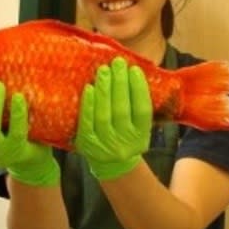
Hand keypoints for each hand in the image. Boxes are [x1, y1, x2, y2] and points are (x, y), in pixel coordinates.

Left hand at [75, 57, 151, 180]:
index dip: (138, 88)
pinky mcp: (87, 144)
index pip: (142, 110)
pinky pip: (87, 122)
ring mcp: (105, 145)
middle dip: (119, 83)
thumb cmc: (126, 136)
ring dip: (104, 90)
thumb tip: (134, 72)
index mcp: (141, 136)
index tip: (133, 69)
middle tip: (117, 63)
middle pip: (122, 109)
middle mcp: (124, 142)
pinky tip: (89, 88)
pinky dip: (88, 104)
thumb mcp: (139, 128)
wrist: (112, 165)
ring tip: (103, 70)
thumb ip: (138, 106)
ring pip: (104, 114)